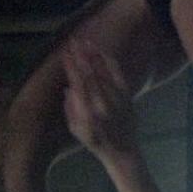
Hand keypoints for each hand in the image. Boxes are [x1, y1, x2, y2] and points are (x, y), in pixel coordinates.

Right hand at [63, 38, 136, 160]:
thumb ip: (70, 109)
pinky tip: (101, 52)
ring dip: (94, 55)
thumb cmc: (95, 142)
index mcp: (88, 114)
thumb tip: (68, 87)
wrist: (122, 150)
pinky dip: (109, 62)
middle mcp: (103, 104)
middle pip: (91, 74)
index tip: (65, 54)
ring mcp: (117, 99)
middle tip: (72, 41)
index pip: (79, 84)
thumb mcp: (76, 130)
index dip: (71, 67)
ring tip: (85, 41)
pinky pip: (118, 75)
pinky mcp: (127, 96)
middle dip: (80, 55)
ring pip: (104, 71)